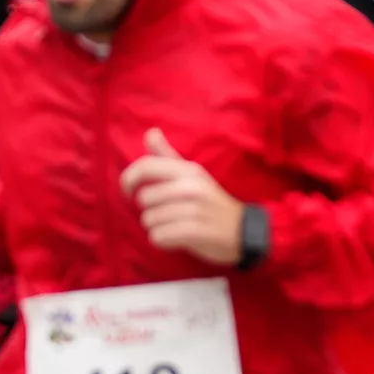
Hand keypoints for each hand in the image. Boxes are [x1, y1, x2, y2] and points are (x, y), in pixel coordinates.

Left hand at [120, 130, 245, 266]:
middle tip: (167, 214)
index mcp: (189, 171)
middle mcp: (191, 187)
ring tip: (174, 226)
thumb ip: (168, 156)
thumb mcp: (193, 175)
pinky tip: (176, 239)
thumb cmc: (211, 202)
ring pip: (149, 220)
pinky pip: (158, 237)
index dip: (128, 179)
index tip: (128, 191)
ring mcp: (194, 210)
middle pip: (144, 199)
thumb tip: (151, 132)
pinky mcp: (194, 232)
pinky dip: (163, 241)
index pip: (146, 167)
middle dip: (150, 210)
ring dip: (156, 227)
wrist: (245, 231)